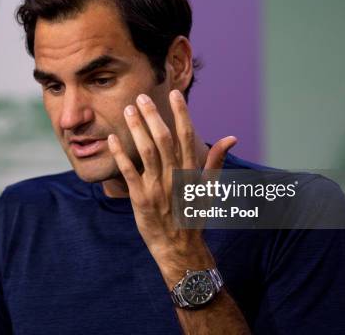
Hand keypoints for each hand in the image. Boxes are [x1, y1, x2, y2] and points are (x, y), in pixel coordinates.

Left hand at [107, 89, 236, 286]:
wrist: (179, 248)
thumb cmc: (193, 216)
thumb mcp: (209, 189)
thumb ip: (216, 161)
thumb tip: (232, 138)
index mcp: (191, 172)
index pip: (186, 136)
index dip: (181, 113)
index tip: (174, 94)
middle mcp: (175, 177)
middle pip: (163, 139)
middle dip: (153, 116)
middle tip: (141, 97)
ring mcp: (157, 188)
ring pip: (146, 151)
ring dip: (136, 129)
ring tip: (128, 110)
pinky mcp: (140, 199)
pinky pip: (129, 172)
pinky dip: (121, 154)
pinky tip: (112, 138)